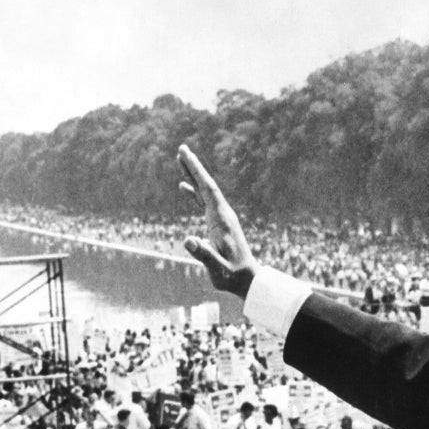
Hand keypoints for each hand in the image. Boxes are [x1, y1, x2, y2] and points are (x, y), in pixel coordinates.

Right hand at [177, 144, 257, 297]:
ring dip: (194, 175)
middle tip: (181, 148)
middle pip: (207, 185)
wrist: (247, 280)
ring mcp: (221, 219)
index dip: (197, 171)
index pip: (208, 189)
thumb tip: (188, 240)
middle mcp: (223, 215)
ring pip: (205, 191)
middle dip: (194, 166)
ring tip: (181, 159)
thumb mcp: (218, 269)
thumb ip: (204, 255)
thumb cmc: (232, 276)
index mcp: (222, 220)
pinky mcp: (218, 225)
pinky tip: (184, 186)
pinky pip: (204, 203)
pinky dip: (194, 192)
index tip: (186, 153)